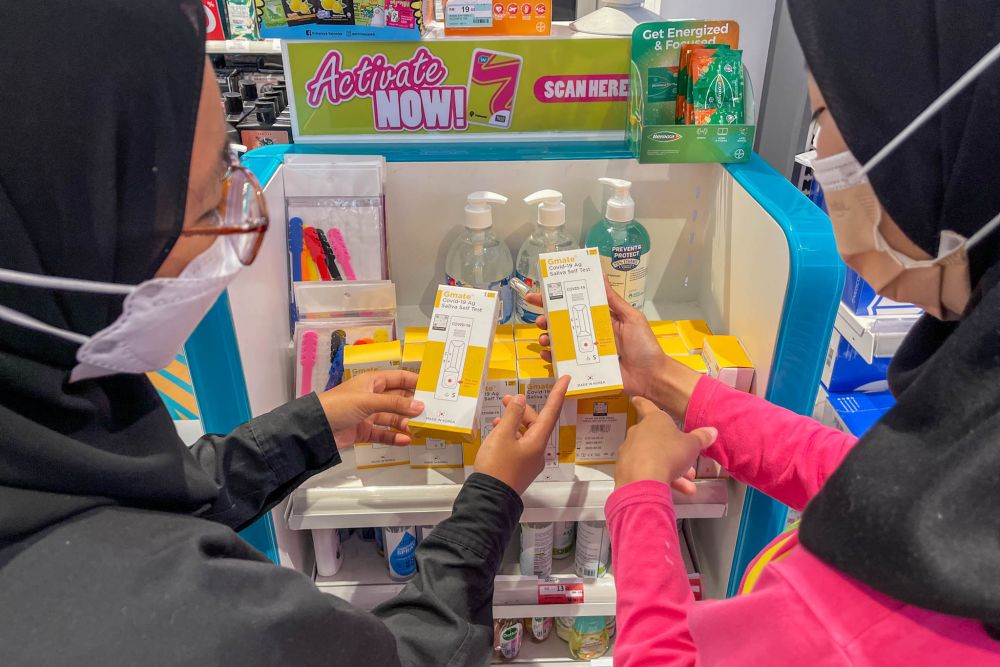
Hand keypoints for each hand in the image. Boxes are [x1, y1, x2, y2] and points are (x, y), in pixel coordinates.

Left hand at [316, 370, 423, 449]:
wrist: (315, 428)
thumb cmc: (338, 405)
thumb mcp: (368, 401)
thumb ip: (395, 404)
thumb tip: (419, 406)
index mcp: (372, 382)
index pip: (399, 378)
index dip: (415, 382)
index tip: (433, 389)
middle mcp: (372, 396)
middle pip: (398, 399)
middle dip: (412, 406)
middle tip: (429, 413)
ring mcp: (369, 414)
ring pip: (392, 417)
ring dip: (404, 423)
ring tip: (415, 429)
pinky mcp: (365, 430)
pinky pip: (383, 433)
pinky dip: (393, 436)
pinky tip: (404, 440)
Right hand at [474, 375, 569, 494]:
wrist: (489, 499)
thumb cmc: (496, 466)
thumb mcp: (502, 436)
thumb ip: (512, 415)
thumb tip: (521, 400)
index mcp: (538, 441)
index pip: (551, 412)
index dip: (558, 393)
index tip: (566, 378)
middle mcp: (538, 451)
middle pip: (536, 423)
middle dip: (523, 410)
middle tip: (507, 399)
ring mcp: (530, 461)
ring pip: (526, 435)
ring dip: (514, 423)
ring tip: (498, 416)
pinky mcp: (520, 468)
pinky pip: (519, 446)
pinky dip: (510, 436)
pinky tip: (497, 432)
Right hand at [526, 282, 699, 419]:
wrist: (652, 377)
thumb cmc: (644, 346)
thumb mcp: (632, 318)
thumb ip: (614, 301)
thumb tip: (601, 276)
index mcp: (602, 319)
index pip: (576, 305)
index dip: (557, 299)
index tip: (538, 294)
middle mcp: (592, 334)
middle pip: (563, 324)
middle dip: (547, 319)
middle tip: (538, 319)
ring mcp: (587, 352)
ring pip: (561, 342)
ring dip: (548, 338)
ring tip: (544, 337)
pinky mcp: (586, 369)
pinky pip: (566, 363)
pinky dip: (553, 359)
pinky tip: (547, 355)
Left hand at [616, 396, 716, 491]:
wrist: (643, 480)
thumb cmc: (669, 454)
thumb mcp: (692, 445)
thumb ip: (701, 438)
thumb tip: (712, 431)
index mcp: (653, 420)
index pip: (647, 406)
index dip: (643, 402)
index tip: (635, 399)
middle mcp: (638, 432)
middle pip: (657, 440)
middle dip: (674, 454)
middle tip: (689, 468)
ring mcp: (630, 451)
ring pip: (654, 459)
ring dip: (672, 472)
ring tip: (688, 487)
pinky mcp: (625, 470)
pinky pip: (645, 472)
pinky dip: (659, 480)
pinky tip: (674, 492)